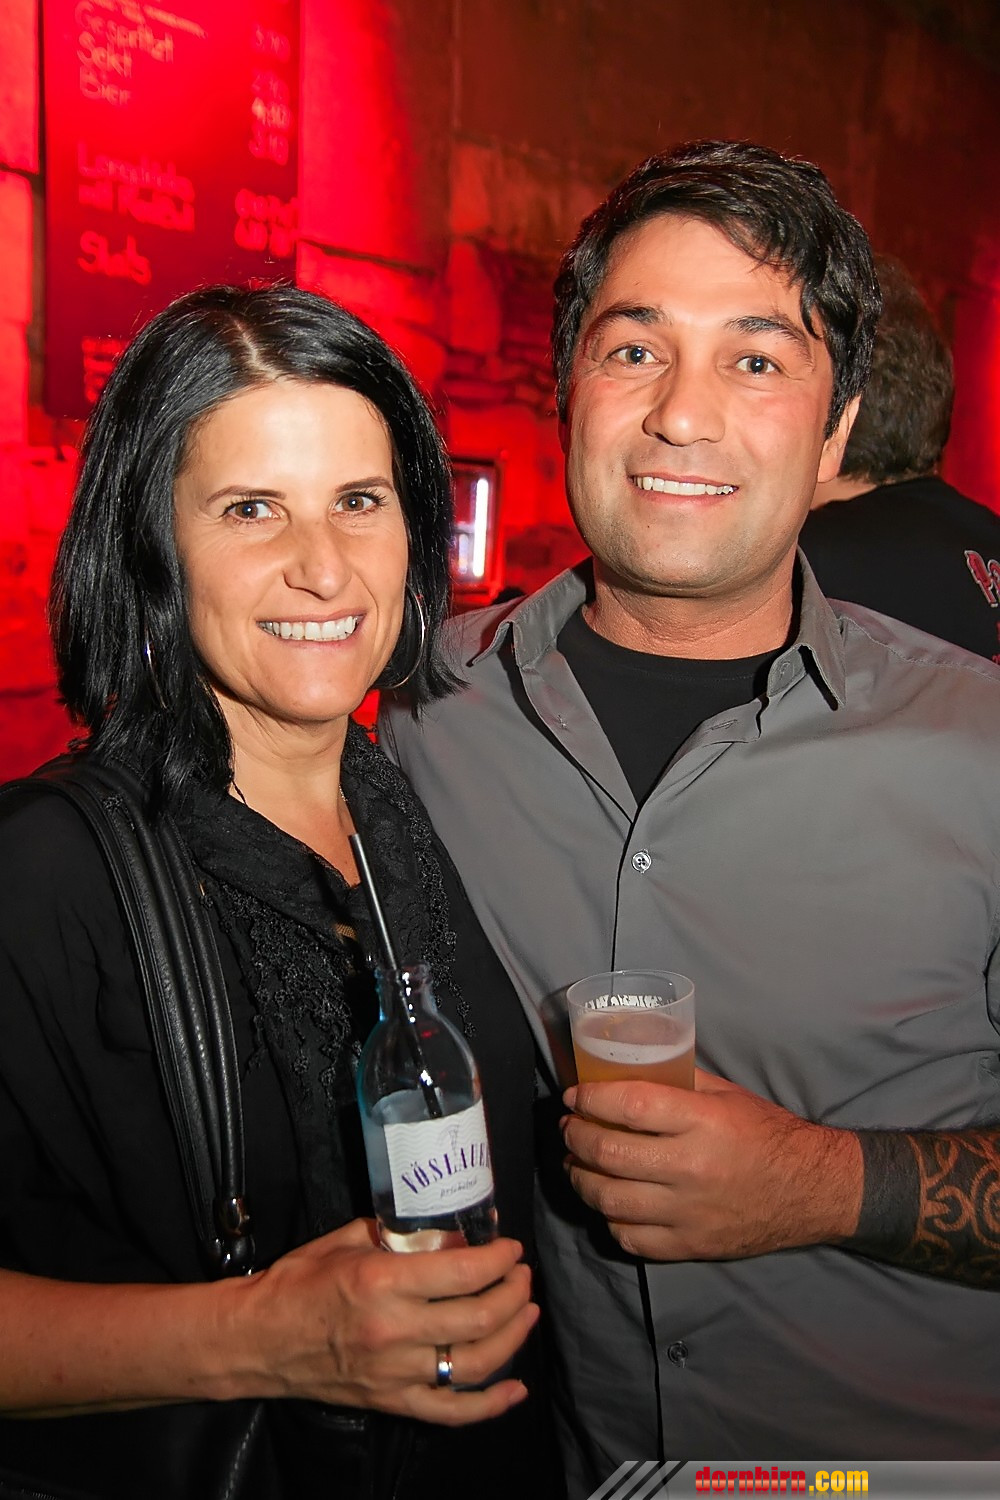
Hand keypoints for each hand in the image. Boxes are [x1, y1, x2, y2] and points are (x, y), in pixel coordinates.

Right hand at [227, 1218, 536, 1422]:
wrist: (257, 1340)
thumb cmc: (298, 1283)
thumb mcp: (346, 1241)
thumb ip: (396, 1236)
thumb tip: (441, 1230)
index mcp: (383, 1283)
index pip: (462, 1273)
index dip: (499, 1260)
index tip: (511, 1248)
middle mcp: (394, 1330)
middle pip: (478, 1318)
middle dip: (513, 1292)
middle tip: (522, 1275)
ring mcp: (395, 1373)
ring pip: (475, 1364)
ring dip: (512, 1337)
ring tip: (526, 1312)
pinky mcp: (392, 1402)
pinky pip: (451, 1412)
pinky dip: (490, 1405)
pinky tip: (515, 1389)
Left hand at [561, 1068, 861, 1260]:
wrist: (811, 1191)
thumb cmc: (767, 1133)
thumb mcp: (727, 1094)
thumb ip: (679, 1082)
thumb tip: (628, 1069)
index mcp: (703, 1122)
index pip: (629, 1107)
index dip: (591, 1099)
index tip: (575, 1095)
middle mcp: (691, 1168)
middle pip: (609, 1155)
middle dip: (576, 1137)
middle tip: (569, 1126)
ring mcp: (687, 1212)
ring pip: (610, 1200)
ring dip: (581, 1178)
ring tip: (576, 1163)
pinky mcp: (689, 1245)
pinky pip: (630, 1238)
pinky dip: (609, 1219)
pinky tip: (608, 1202)